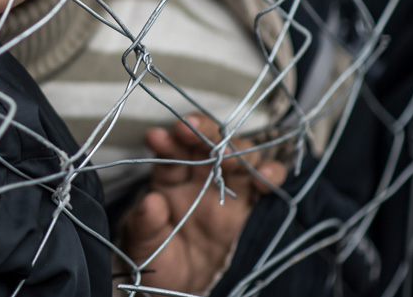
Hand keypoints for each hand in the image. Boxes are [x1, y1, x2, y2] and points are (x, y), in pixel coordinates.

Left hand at [113, 115, 285, 295]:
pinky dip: (270, 175)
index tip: (158, 137)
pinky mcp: (250, 209)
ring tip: (228, 157)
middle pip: (206, 145)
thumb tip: (150, 202)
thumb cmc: (158, 262)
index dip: (166, 142)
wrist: (184, 291)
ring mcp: (226, 191)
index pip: (170, 152)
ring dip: (237, 151)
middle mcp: (198, 179)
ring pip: (238, 158)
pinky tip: (267, 176)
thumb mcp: (141, 245)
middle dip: (201, 133)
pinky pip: (264, 186)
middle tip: (191, 131)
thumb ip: (144, 224)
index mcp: (169, 181)